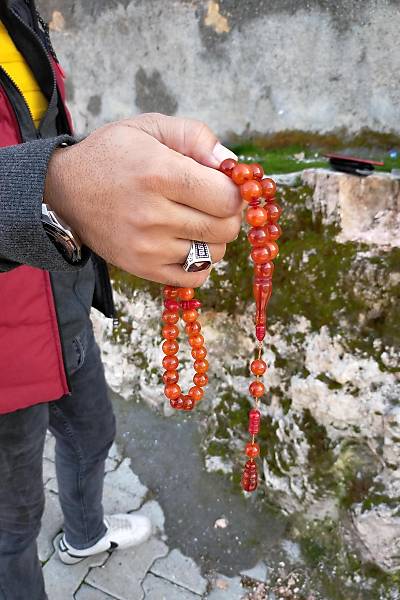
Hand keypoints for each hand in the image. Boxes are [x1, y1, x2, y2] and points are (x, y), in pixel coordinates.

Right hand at [44, 113, 241, 286]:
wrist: (65, 191)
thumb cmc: (113, 156)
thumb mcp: (150, 127)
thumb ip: (196, 136)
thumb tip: (232, 165)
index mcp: (159, 173)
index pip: (227, 198)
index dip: (235, 191)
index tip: (224, 185)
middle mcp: (153, 214)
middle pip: (225, 228)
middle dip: (228, 214)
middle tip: (212, 203)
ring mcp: (147, 247)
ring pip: (214, 253)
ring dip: (214, 238)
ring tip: (194, 220)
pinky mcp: (142, 268)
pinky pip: (194, 276)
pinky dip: (200, 262)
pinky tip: (187, 243)